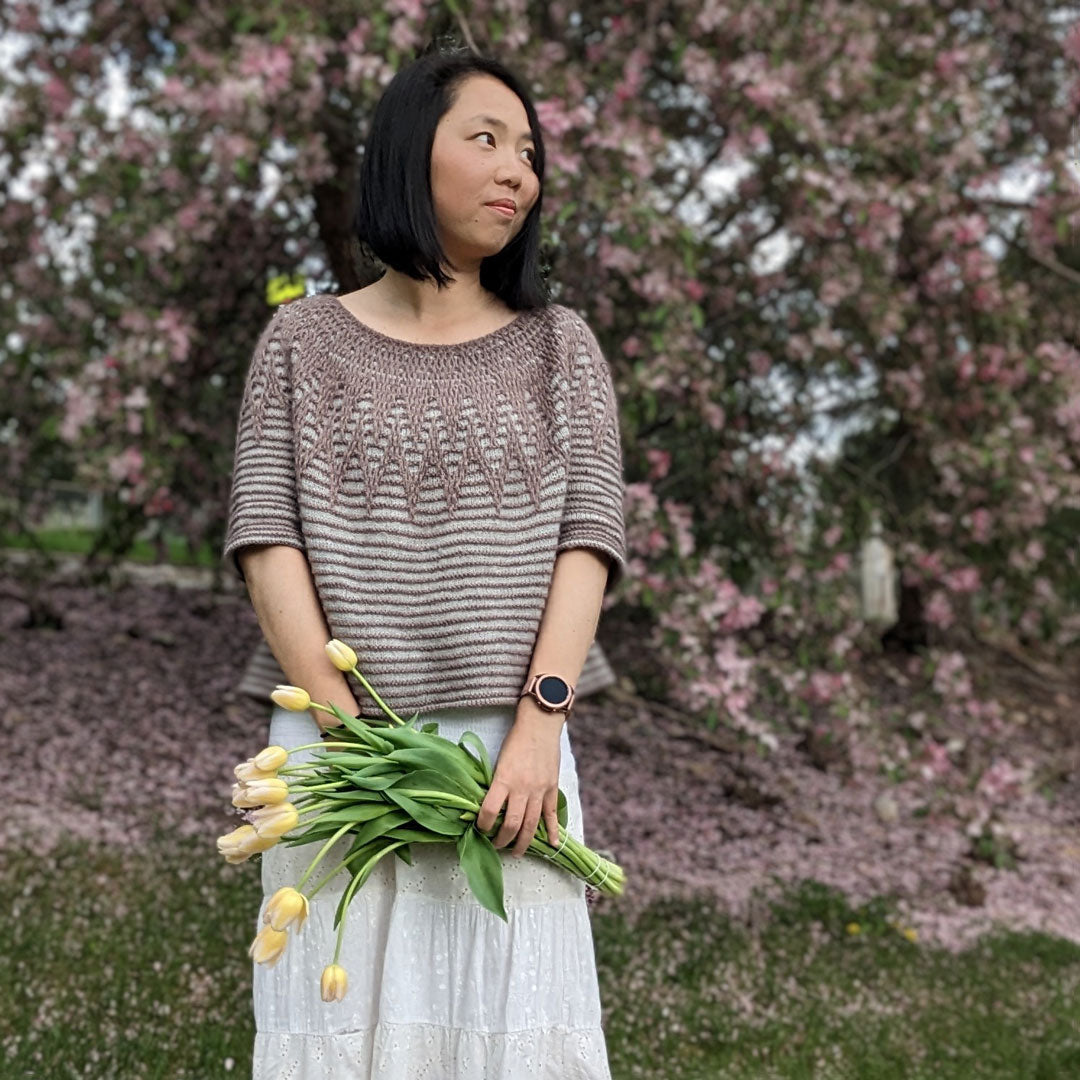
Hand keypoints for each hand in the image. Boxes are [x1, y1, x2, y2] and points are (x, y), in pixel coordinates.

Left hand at [475, 704, 562, 856]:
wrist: (539, 726)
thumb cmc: (516, 740)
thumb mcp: (499, 761)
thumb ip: (496, 783)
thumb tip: (489, 805)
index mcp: (504, 779)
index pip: (489, 811)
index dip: (482, 825)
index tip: (480, 829)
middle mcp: (522, 788)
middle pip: (511, 824)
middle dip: (502, 840)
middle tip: (496, 846)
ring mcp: (539, 790)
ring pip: (531, 824)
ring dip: (523, 842)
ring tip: (516, 853)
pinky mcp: (552, 789)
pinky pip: (552, 814)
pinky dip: (552, 831)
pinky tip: (551, 844)